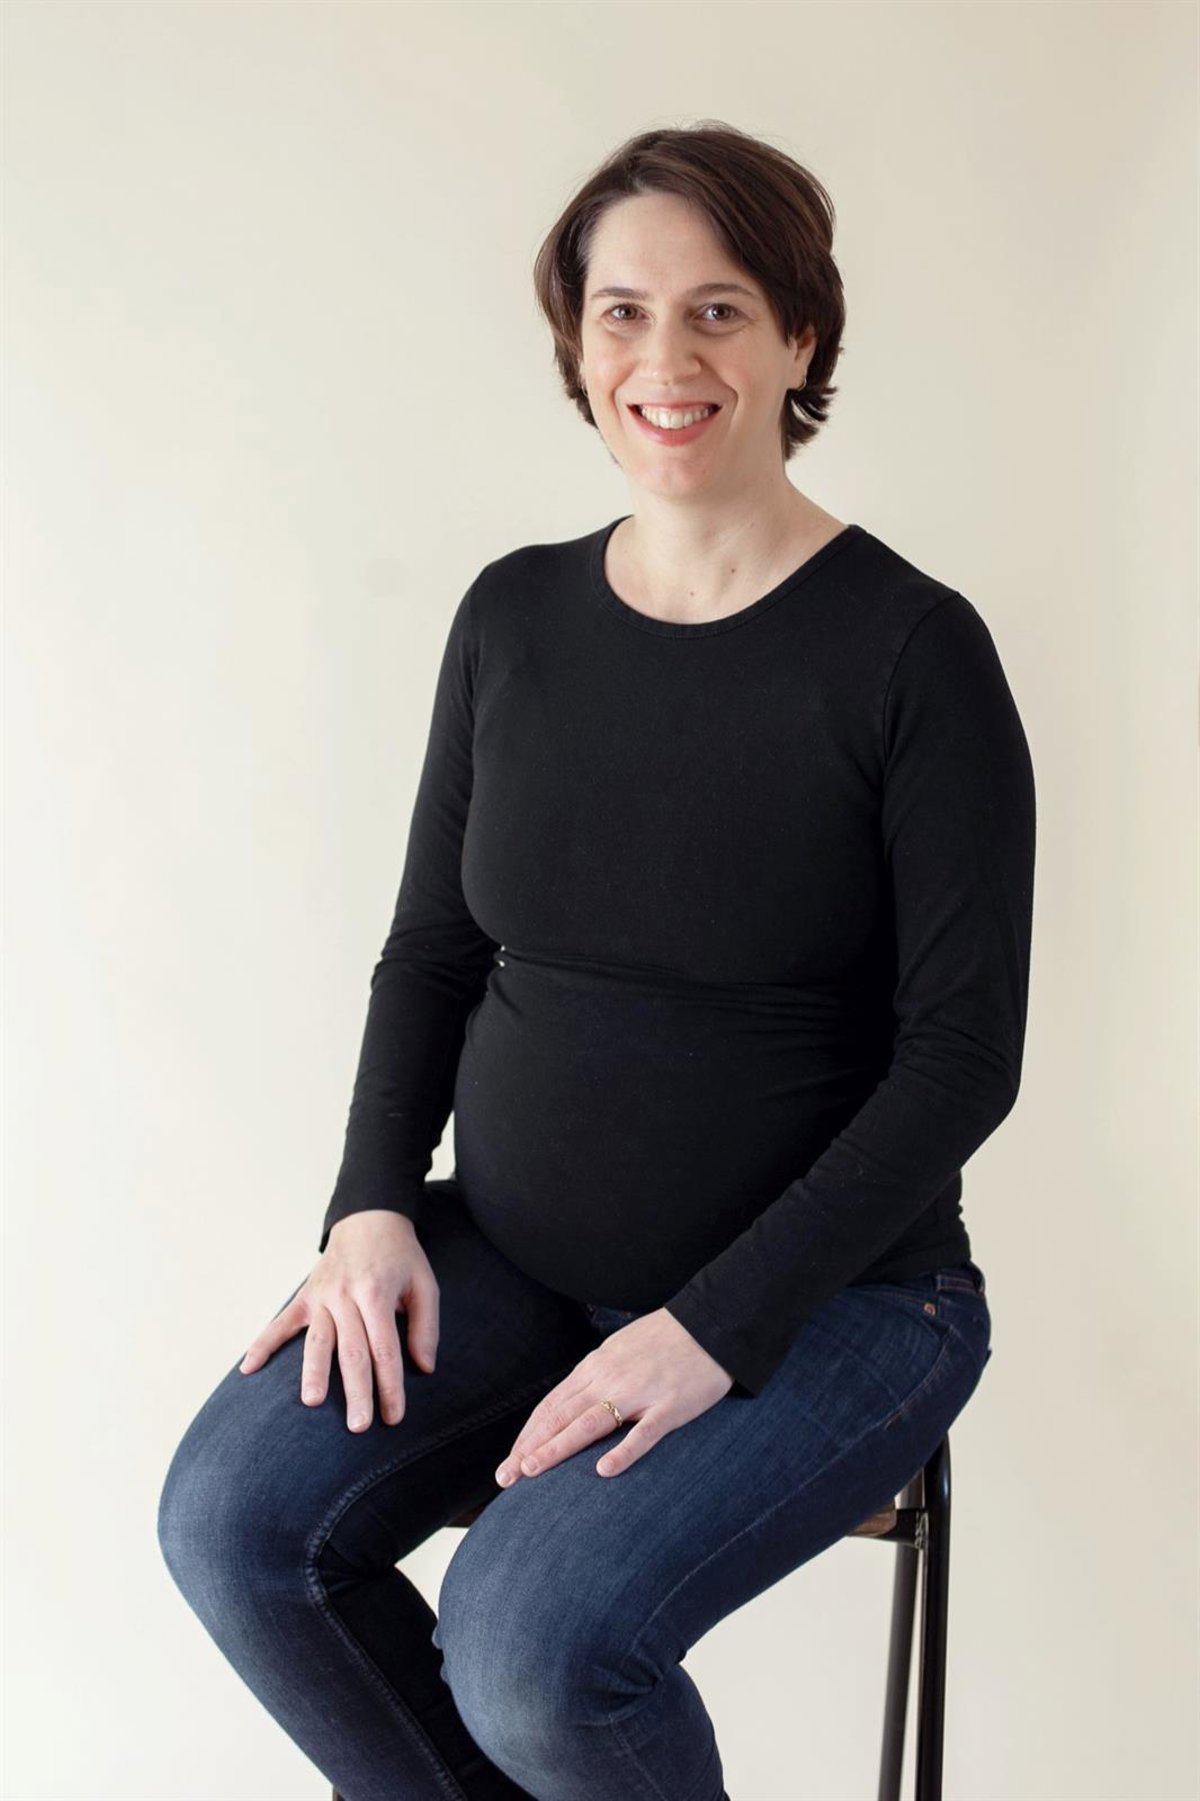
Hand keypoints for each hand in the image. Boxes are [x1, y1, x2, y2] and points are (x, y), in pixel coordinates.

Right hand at [237, 1211, 439, 1432]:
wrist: (369, 1219)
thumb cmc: (400, 1257)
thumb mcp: (425, 1284)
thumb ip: (426, 1327)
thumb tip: (424, 1367)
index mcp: (377, 1294)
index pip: (385, 1348)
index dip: (390, 1385)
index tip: (394, 1416)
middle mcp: (346, 1296)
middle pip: (351, 1351)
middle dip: (356, 1390)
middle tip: (359, 1425)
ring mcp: (321, 1296)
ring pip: (317, 1341)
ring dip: (313, 1372)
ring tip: (311, 1402)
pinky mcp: (305, 1296)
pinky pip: (281, 1323)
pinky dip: (263, 1344)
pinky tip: (248, 1369)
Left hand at [494, 1308, 732, 1485]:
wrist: (710, 1325)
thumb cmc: (665, 1340)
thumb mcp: (619, 1350)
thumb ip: (595, 1377)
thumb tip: (569, 1404)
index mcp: (596, 1367)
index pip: (552, 1405)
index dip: (528, 1435)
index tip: (509, 1461)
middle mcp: (609, 1378)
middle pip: (560, 1417)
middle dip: (530, 1447)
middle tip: (505, 1477)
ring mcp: (639, 1392)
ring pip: (589, 1424)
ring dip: (557, 1449)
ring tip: (531, 1472)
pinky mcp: (670, 1407)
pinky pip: (643, 1433)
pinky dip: (622, 1452)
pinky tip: (603, 1472)